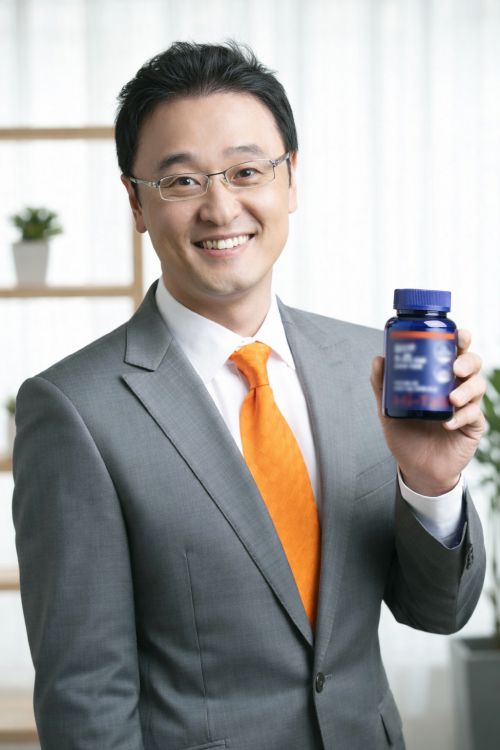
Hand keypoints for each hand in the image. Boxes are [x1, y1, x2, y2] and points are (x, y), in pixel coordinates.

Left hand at [370, 329, 485, 495]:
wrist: (415, 468)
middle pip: (472, 363)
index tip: (458, 335)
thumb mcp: (388, 408)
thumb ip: (382, 386)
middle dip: (468, 360)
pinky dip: (462, 416)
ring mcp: (466, 406)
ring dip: (466, 389)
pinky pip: (474, 415)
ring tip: (451, 398)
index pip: (453, 351)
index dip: (461, 339)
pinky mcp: (472, 426)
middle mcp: (455, 386)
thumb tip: (378, 359)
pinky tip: (449, 423)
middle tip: (455, 367)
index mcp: (438, 376)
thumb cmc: (405, 434)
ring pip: (477, 386)